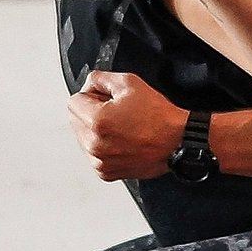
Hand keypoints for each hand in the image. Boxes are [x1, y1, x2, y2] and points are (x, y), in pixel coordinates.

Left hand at [67, 71, 184, 180]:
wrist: (179, 141)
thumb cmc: (159, 116)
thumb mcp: (130, 82)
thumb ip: (100, 78)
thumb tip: (88, 85)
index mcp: (97, 121)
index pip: (73, 101)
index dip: (91, 95)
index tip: (106, 99)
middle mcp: (95, 144)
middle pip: (75, 120)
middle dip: (91, 112)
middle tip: (116, 112)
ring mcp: (100, 161)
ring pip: (83, 138)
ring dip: (96, 131)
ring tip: (122, 127)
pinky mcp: (106, 172)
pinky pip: (94, 154)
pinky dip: (103, 147)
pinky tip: (122, 140)